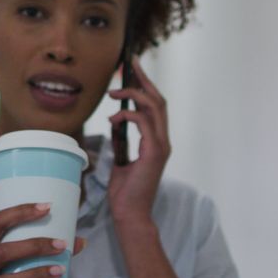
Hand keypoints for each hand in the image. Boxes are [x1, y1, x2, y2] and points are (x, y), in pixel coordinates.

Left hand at [107, 57, 170, 226]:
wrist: (130, 214)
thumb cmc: (125, 192)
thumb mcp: (120, 160)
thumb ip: (121, 141)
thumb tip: (115, 123)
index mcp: (157, 142)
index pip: (155, 107)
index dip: (146, 86)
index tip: (133, 70)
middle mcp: (163, 141)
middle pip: (158, 100)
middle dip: (143, 80)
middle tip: (129, 64)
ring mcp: (161, 146)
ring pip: (154, 107)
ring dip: (133, 94)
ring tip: (114, 90)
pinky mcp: (154, 152)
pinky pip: (143, 122)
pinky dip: (127, 115)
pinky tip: (114, 118)